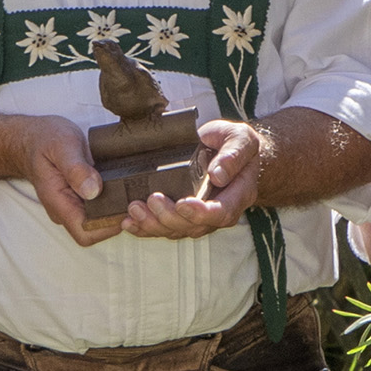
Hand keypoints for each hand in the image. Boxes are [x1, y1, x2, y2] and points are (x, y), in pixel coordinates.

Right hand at [12, 114, 123, 246]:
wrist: (31, 138)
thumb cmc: (44, 139)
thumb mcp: (61, 145)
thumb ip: (76, 168)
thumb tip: (93, 190)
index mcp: (59, 202)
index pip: (85, 232)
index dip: (108, 227)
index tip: (127, 209)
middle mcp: (65, 209)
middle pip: (96, 231)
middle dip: (119, 220)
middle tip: (139, 201)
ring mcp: (72, 205)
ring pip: (99, 221)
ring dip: (118, 212)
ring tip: (136, 193)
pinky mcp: (80, 198)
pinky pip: (99, 208)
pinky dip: (114, 202)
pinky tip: (127, 189)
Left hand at [122, 118, 264, 240]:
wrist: (229, 149)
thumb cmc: (237, 144)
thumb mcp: (242, 140)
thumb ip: (233, 155)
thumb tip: (217, 175)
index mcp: (237, 196)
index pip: (221, 213)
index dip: (201, 213)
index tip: (182, 204)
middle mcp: (218, 212)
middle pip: (194, 226)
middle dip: (169, 217)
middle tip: (151, 200)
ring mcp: (199, 217)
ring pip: (176, 230)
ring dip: (152, 224)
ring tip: (134, 209)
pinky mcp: (182, 215)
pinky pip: (164, 227)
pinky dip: (144, 227)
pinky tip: (128, 222)